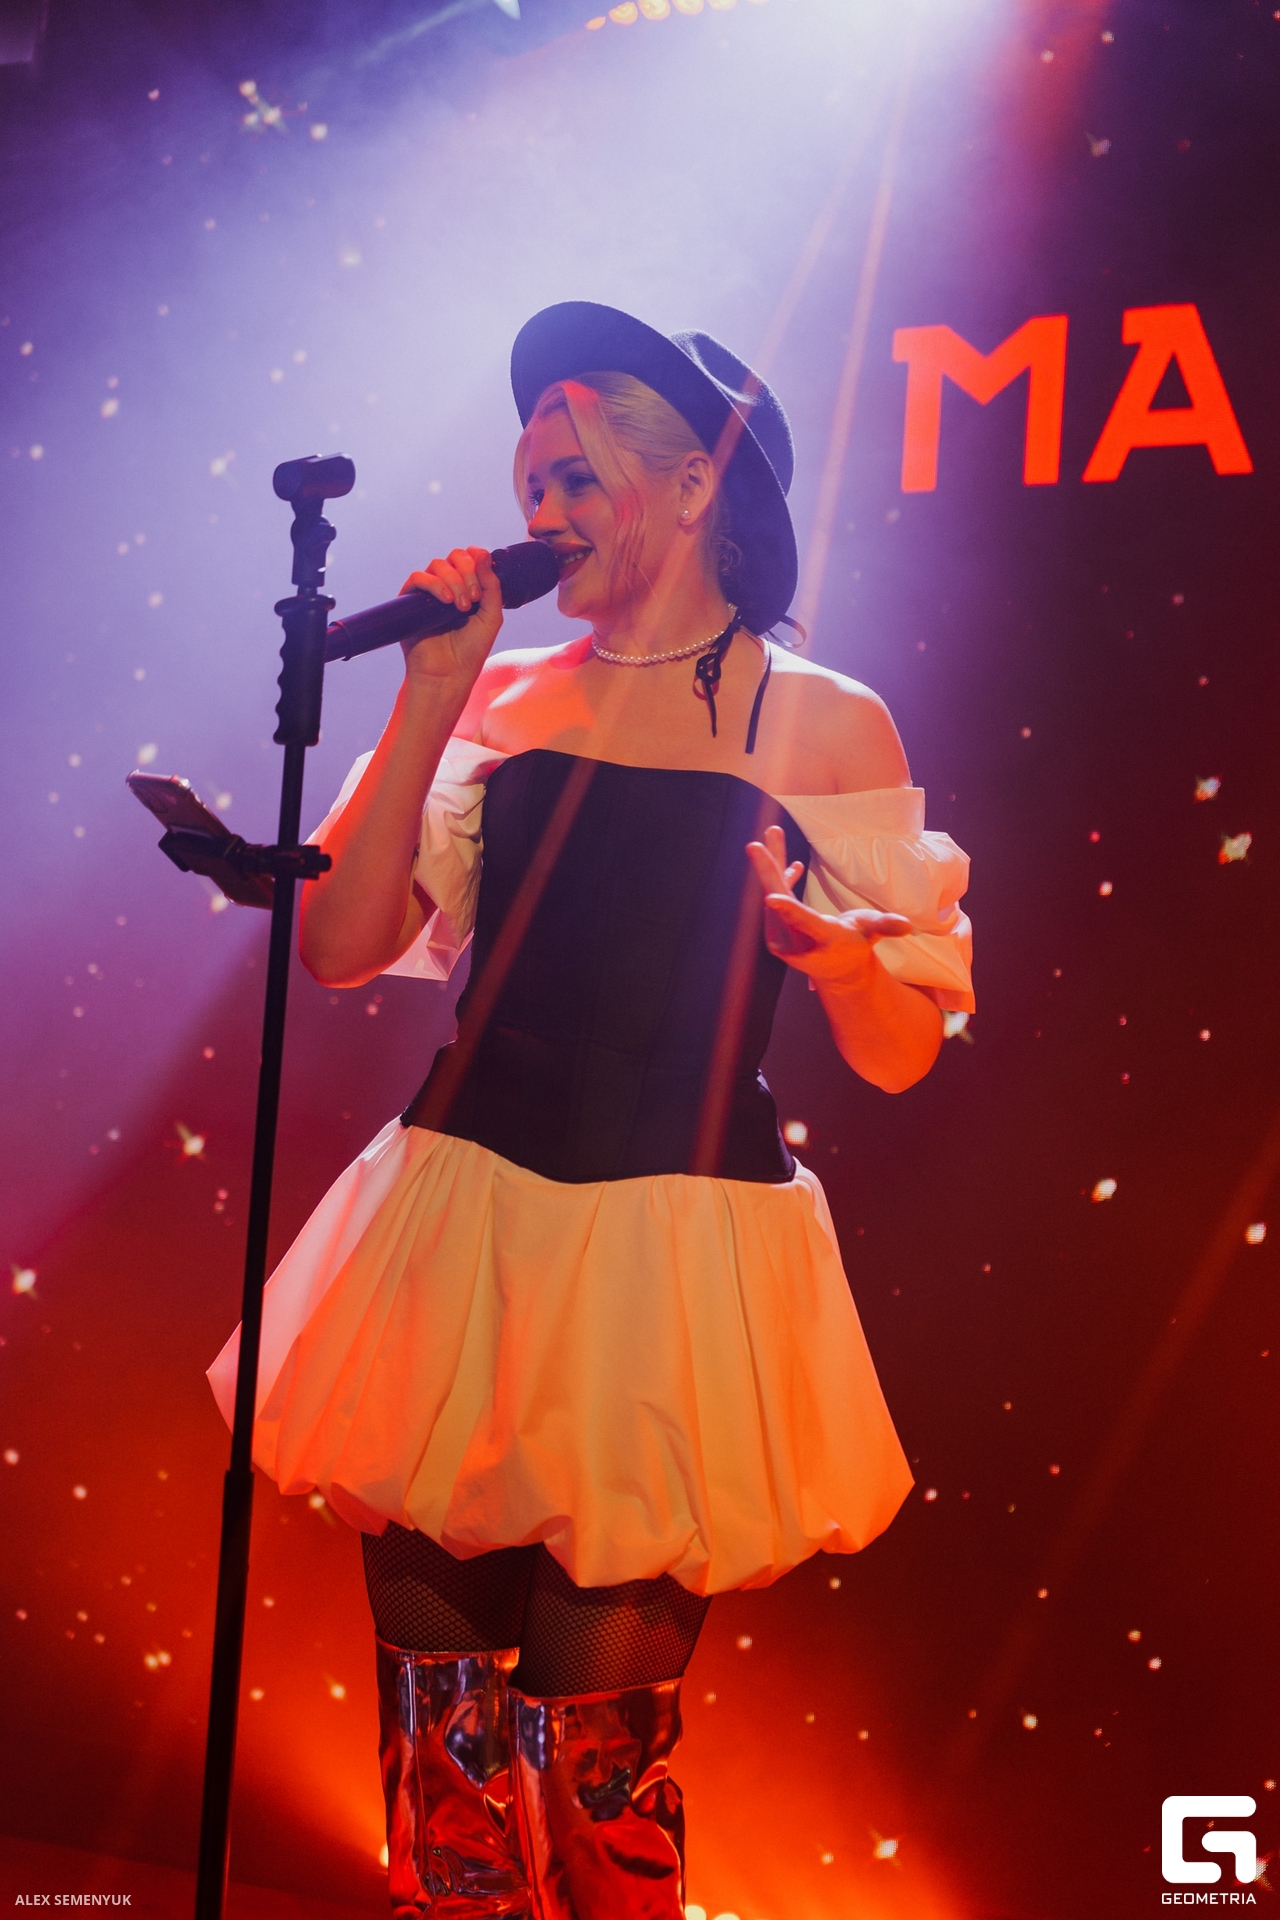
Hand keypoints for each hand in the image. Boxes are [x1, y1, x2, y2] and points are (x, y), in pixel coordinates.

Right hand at [397, 545, 503, 687]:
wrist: (448, 675)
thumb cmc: (471, 651)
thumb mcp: (491, 616)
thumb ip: (491, 585)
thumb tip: (482, 552)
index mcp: (467, 588)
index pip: (470, 559)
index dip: (477, 562)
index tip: (483, 587)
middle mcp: (447, 587)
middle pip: (454, 557)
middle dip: (467, 572)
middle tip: (473, 598)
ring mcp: (428, 593)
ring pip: (437, 565)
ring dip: (453, 580)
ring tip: (461, 606)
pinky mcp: (410, 602)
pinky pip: (417, 578)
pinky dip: (433, 583)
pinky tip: (445, 600)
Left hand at [746, 824, 910, 985]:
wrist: (837, 971)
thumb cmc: (856, 945)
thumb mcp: (871, 934)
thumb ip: (885, 927)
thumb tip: (907, 926)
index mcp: (823, 939)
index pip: (804, 924)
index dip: (787, 910)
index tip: (770, 897)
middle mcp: (797, 940)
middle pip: (779, 901)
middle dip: (767, 871)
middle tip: (754, 845)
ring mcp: (782, 936)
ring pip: (773, 893)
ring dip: (771, 864)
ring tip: (773, 832)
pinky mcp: (775, 928)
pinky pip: (774, 896)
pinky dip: (779, 876)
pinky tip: (789, 862)